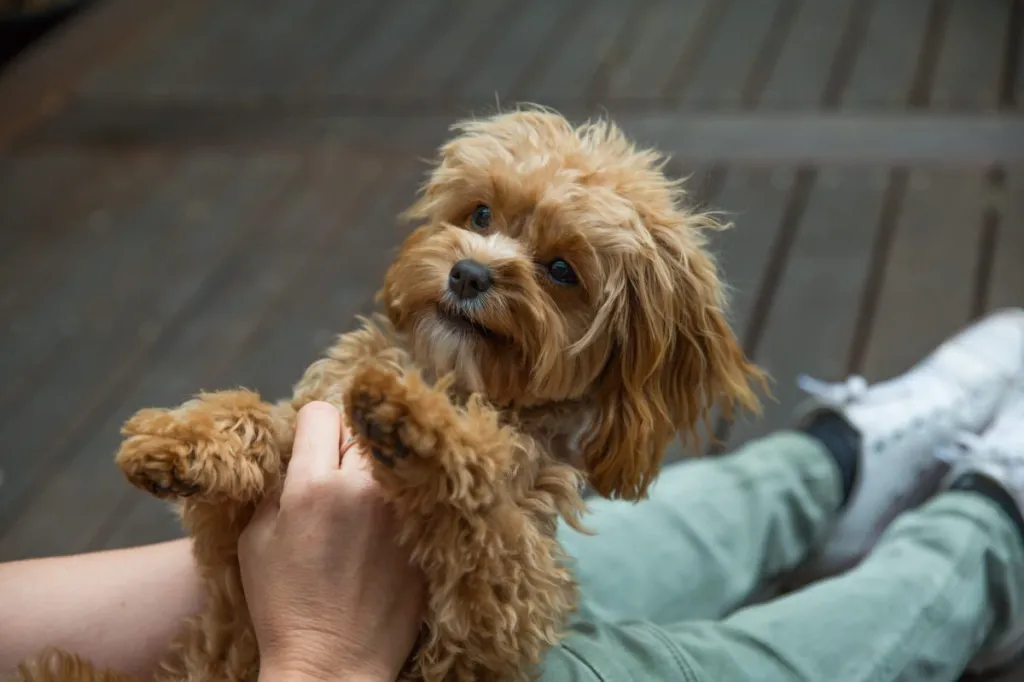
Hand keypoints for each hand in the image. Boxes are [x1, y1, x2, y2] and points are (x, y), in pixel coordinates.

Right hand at [239, 401, 424, 681]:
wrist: (333, 664)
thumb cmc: (284, 606)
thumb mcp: (255, 541)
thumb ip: (277, 487)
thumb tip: (296, 455)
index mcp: (312, 486)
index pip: (322, 412)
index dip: (312, 426)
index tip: (312, 444)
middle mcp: (362, 488)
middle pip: (361, 429)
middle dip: (345, 445)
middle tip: (337, 475)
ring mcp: (400, 510)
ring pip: (392, 457)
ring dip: (376, 469)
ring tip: (364, 499)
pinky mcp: (425, 532)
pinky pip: (416, 491)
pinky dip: (402, 497)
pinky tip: (386, 524)